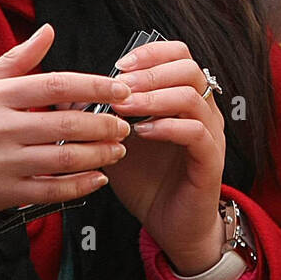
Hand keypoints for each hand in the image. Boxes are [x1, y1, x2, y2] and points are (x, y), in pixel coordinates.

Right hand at [0, 24, 131, 213]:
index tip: (121, 89)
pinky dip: (81, 186)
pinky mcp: (3, 193)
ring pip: (64, 158)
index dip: (94, 85)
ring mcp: (1, 163)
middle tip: (125, 125)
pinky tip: (99, 177)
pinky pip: (51, 190)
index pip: (55, 83)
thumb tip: (48, 30)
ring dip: (100, 154)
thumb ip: (17, 59)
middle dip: (104, 124)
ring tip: (118, 149)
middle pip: (66, 123)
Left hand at [103, 38, 226, 274]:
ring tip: (126, 109)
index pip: (180, 56)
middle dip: (150, 73)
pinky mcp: (212, 160)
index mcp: (184, 99)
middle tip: (120, 87)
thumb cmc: (147, 181)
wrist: (171, 226)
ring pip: (192, 97)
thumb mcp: (117, 142)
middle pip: (189, 69)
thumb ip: (102, 117)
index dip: (151, 53)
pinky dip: (167, 127)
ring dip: (154, 98)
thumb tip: (69, 95)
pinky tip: (143, 133)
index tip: (120, 65)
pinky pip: (196, 133)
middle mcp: (203, 111)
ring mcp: (211, 134)